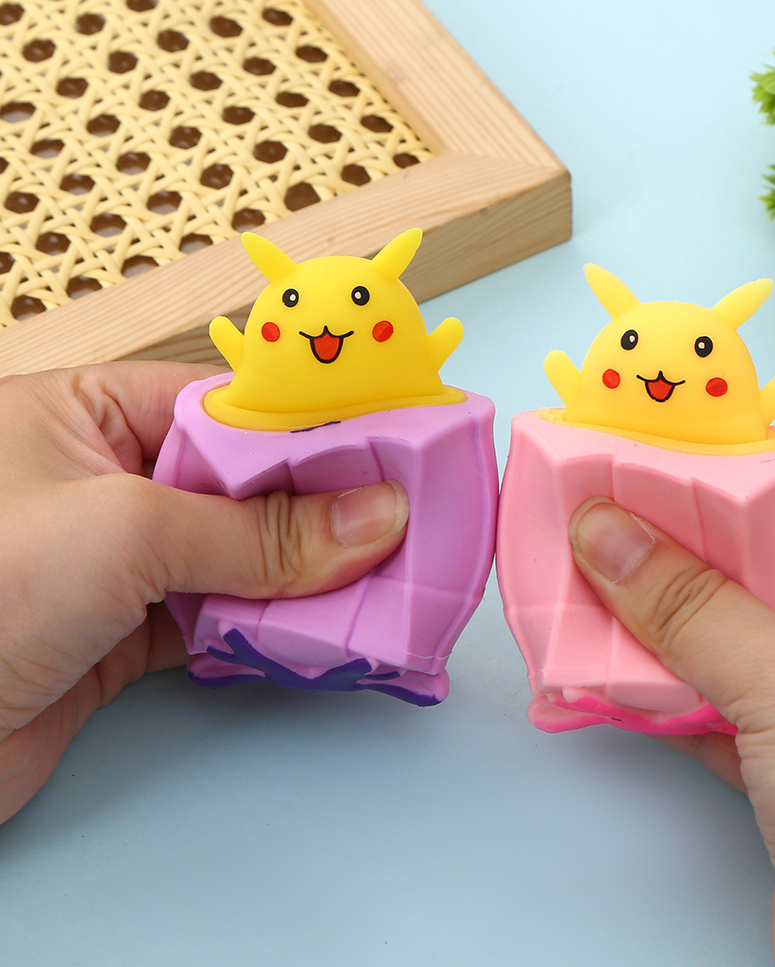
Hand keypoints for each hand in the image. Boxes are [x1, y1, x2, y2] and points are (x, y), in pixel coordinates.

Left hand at [0, 362, 407, 824]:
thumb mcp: (126, 532)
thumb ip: (258, 530)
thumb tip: (377, 516)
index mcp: (92, 413)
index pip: (234, 407)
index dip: (320, 430)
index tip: (401, 449)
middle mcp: (113, 479)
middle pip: (250, 485)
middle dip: (328, 511)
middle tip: (417, 526)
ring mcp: (125, 560)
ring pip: (246, 556)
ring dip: (314, 578)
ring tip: (395, 584)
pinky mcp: (132, 633)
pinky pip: (227, 616)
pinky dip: (279, 628)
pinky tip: (335, 631)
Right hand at [569, 484, 774, 966]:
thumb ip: (693, 608)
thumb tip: (609, 532)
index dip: (736, 495)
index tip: (654, 478)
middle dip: (687, 565)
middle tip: (606, 531)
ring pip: (744, 639)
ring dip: (667, 629)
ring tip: (592, 595)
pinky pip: (728, 699)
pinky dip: (670, 690)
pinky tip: (613, 675)